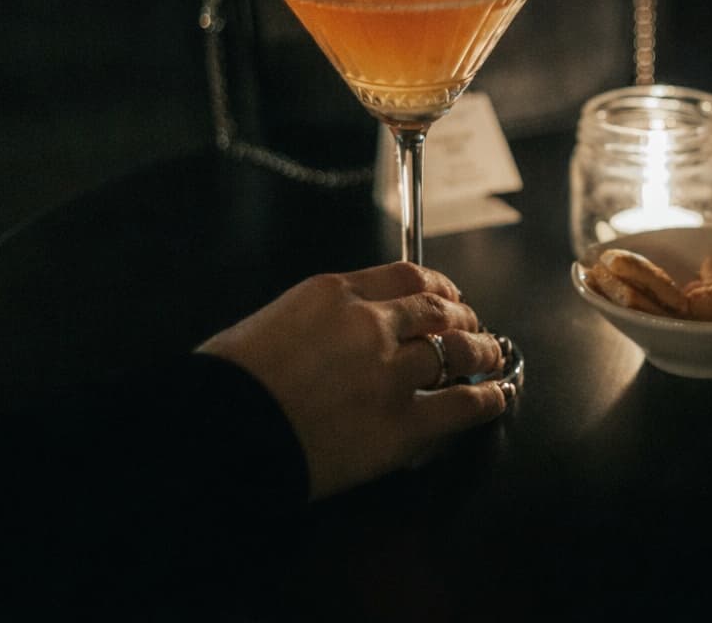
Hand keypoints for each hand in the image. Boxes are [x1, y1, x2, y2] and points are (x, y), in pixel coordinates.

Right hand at [197, 262, 511, 500]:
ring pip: (456, 352)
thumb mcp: (269, 324)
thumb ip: (316, 320)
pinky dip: (486, 399)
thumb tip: (341, 331)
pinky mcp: (400, 425)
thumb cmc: (225, 386)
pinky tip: (496, 397)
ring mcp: (390, 374)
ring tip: (490, 356)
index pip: (405, 276)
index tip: (446, 295)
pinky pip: (461, 406)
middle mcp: (371, 324)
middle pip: (437, 311)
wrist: (215, 436)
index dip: (436, 286)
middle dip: (461, 318)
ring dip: (480, 353)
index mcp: (334, 293)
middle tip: (471, 327)